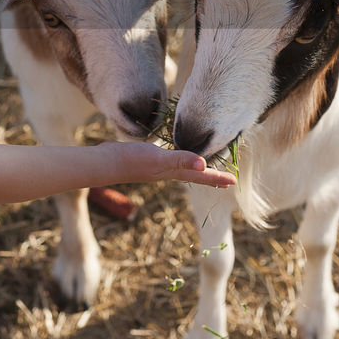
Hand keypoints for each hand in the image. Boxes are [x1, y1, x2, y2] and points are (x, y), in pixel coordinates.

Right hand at [106, 142, 236, 187]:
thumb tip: (204, 164)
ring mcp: (156, 168)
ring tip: (204, 167)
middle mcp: (167, 172)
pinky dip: (177, 160)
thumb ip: (181, 160)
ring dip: (195, 170)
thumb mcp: (159, 158)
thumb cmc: (131, 160)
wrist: (105, 163)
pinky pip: (169, 162)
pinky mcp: (147, 160)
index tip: (233, 181)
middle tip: (226, 180)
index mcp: (173, 172)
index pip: (200, 175)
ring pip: (182, 169)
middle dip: (210, 177)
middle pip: (194, 175)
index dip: (217, 177)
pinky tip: (173, 156)